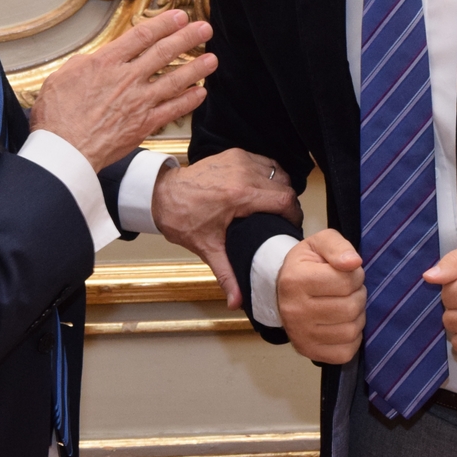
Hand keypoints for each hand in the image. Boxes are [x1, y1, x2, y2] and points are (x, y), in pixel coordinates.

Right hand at [30, 10, 214, 172]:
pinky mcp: (144, 124)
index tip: (179, 17)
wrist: (65, 151)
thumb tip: (95, 59)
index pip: (142, 36)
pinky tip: (200, 93)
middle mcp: (127, 79)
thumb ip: (84, 64)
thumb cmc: (57, 117)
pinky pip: (173, 110)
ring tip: (212, 59)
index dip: (164, 24)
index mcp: (106, 63)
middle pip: (164, 52)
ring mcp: (139, 102)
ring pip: (174, 80)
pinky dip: (188, 101)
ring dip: (196, 68)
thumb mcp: (62, 77)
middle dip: (187, 38)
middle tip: (205, 29)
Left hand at [153, 149, 302, 309]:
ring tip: (273, 205)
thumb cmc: (183, 219)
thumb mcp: (208, 249)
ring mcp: (239, 160)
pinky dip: (267, 174)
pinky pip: (263, 162)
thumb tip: (237, 301)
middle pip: (284, 185)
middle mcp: (243, 173)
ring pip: (277, 171)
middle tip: (282, 219)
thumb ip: (227, 275)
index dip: (294, 214)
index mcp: (240, 196)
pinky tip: (262, 189)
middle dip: (287, 203)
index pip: (284, 200)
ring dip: (279, 187)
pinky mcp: (234, 154)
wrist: (162, 196)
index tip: (291, 225)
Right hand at [278, 229, 365, 363]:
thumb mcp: (319, 243)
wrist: (285, 289)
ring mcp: (300, 335)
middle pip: (350, 308)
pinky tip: (343, 324)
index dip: (355, 275)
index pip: (346, 281)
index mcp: (295, 280)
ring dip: (357, 317)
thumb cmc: (307, 265)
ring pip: (351, 331)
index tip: (347, 273)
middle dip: (358, 295)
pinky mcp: (309, 352)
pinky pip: (346, 352)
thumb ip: (338, 247)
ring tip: (346, 305)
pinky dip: (352, 338)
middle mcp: (294, 311)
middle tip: (349, 290)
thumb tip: (354, 263)